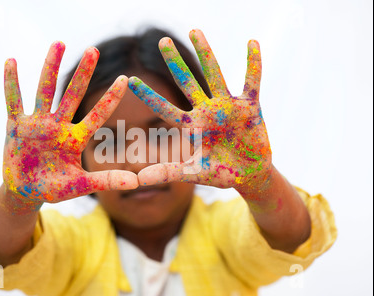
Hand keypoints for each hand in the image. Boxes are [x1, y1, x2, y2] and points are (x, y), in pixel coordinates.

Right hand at [3, 42, 137, 202]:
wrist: (26, 192)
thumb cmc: (54, 188)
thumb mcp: (81, 185)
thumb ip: (106, 181)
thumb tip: (137, 182)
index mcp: (75, 139)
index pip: (97, 114)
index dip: (110, 98)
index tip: (125, 78)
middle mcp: (58, 126)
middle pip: (73, 94)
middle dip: (83, 73)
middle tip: (94, 50)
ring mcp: (37, 124)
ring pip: (45, 90)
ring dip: (51, 67)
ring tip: (59, 43)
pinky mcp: (16, 126)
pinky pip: (13, 101)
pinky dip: (11, 83)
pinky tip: (10, 61)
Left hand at [129, 29, 271, 192]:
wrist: (249, 175)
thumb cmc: (220, 174)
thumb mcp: (193, 173)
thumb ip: (168, 173)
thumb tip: (138, 179)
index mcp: (192, 126)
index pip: (165, 108)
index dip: (148, 96)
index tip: (129, 80)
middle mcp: (207, 111)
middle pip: (186, 82)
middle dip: (174, 62)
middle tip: (161, 41)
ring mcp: (228, 106)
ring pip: (214, 74)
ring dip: (205, 52)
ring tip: (193, 30)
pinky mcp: (250, 106)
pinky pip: (252, 81)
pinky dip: (253, 63)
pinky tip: (251, 42)